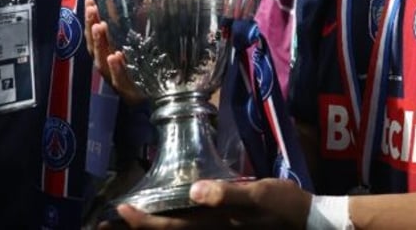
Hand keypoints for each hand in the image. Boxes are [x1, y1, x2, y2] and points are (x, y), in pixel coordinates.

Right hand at [84, 0, 145, 105]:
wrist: (155, 100)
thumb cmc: (145, 69)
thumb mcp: (141, 45)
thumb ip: (141, 24)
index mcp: (108, 53)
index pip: (95, 33)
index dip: (90, 17)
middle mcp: (107, 65)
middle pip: (94, 44)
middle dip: (91, 26)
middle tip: (92, 9)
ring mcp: (115, 78)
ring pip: (102, 60)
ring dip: (100, 43)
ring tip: (100, 26)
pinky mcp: (127, 90)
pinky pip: (119, 79)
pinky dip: (116, 68)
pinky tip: (115, 56)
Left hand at [99, 178, 311, 228]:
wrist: (310, 224)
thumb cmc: (285, 206)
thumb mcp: (261, 196)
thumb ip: (228, 193)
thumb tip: (194, 190)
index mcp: (216, 225)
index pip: (171, 228)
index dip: (144, 222)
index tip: (120, 211)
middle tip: (105, 225)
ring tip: (125, 225)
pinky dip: (173, 229)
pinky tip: (168, 220)